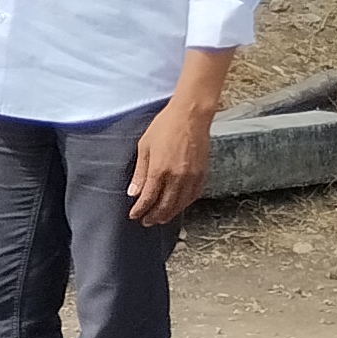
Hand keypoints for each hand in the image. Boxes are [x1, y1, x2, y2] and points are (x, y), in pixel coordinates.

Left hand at [128, 92, 216, 226]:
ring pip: (180, 204)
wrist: (191, 116)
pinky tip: (178, 206)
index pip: (148, 199)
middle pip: (164, 206)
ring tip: (160, 218)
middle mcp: (177, 177)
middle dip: (153, 216)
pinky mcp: (202, 174)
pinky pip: (193, 196)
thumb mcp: (144, 147)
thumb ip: (140, 173)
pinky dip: (184, 204)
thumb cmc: (165, 126)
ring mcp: (192, 177)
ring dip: (169, 214)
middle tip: (146, 221)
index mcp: (159, 170)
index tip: (134, 215)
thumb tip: (133, 193)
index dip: (140, 210)